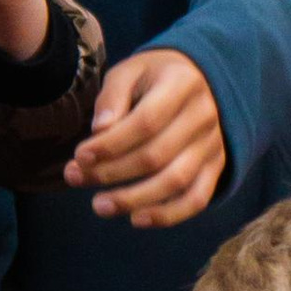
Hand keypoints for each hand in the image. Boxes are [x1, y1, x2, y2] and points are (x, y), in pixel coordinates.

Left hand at [64, 46, 226, 225]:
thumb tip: (100, 132)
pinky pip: (196, 199)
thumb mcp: (129, 71)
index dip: (111, 144)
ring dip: (134, 199)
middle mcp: (204, 115)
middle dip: (111, 172)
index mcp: (182, 84)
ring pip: (176, 182)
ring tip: (99, 206)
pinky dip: (168, 215)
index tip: (79, 156)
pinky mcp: (215, 167)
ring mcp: (213, 144)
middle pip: (157, 155)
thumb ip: (112, 97)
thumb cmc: (153, 77)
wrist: (197, 80)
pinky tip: (136, 219)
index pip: (146, 122)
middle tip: (75, 178)